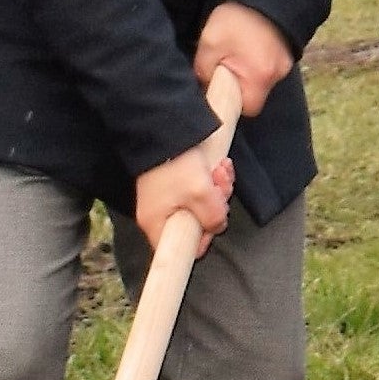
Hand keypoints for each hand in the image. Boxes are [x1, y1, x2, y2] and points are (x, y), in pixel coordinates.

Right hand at [132, 134, 234, 249]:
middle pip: (197, 223)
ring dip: (218, 187)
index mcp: (157, 224)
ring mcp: (166, 199)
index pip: (182, 249)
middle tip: (221, 184)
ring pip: (202, 204)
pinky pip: (199, 190)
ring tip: (221, 170)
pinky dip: (212, 179)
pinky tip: (219, 166)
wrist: (162, 130)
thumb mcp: (201, 194)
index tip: (215, 220)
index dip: (204, 237)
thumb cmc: (175, 163)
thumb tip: (217, 227)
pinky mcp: (174, 185)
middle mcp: (159, 215)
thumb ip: (213, 217)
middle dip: (217, 203)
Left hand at [192, 1, 292, 114]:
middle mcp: (277, 75)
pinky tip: (247, 48)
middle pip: (255, 95)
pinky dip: (257, 62)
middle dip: (238, 87)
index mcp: (259, 76)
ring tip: (235, 54)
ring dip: (248, 73)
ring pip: (262, 81)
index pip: (247, 109)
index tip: (219, 90)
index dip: (231, 104)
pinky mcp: (288, 53)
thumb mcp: (209, 44)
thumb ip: (203, 72)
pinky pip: (269, 67)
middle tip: (223, 69)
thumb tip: (202, 88)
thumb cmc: (236, 19)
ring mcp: (286, 64)